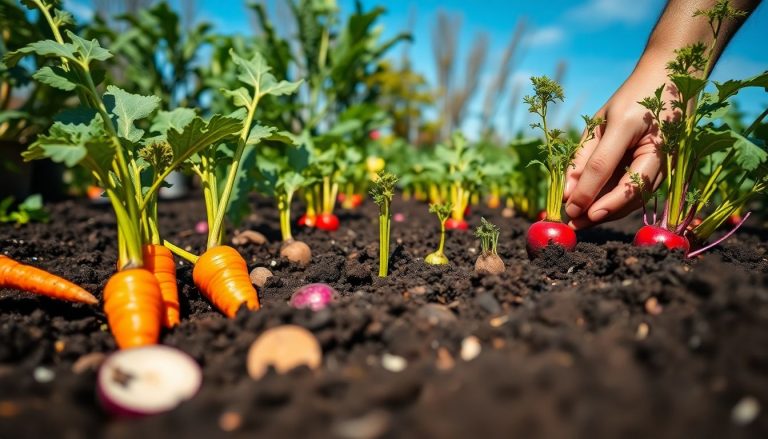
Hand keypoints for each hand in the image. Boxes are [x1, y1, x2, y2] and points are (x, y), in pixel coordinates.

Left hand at [563, 63, 676, 228]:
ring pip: (636, 197)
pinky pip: (641, 192)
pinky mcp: (666, 169)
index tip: (570, 210)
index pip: (605, 166)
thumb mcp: (600, 121)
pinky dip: (620, 203)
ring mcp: (667, 160)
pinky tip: (598, 210)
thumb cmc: (631, 98)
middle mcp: (656, 146)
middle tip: (574, 225)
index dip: (586, 190)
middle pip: (627, 191)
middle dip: (600, 212)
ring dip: (609, 212)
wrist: (671, 81)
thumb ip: (584, 156)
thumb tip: (568, 193)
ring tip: (582, 222)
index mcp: (634, 124)